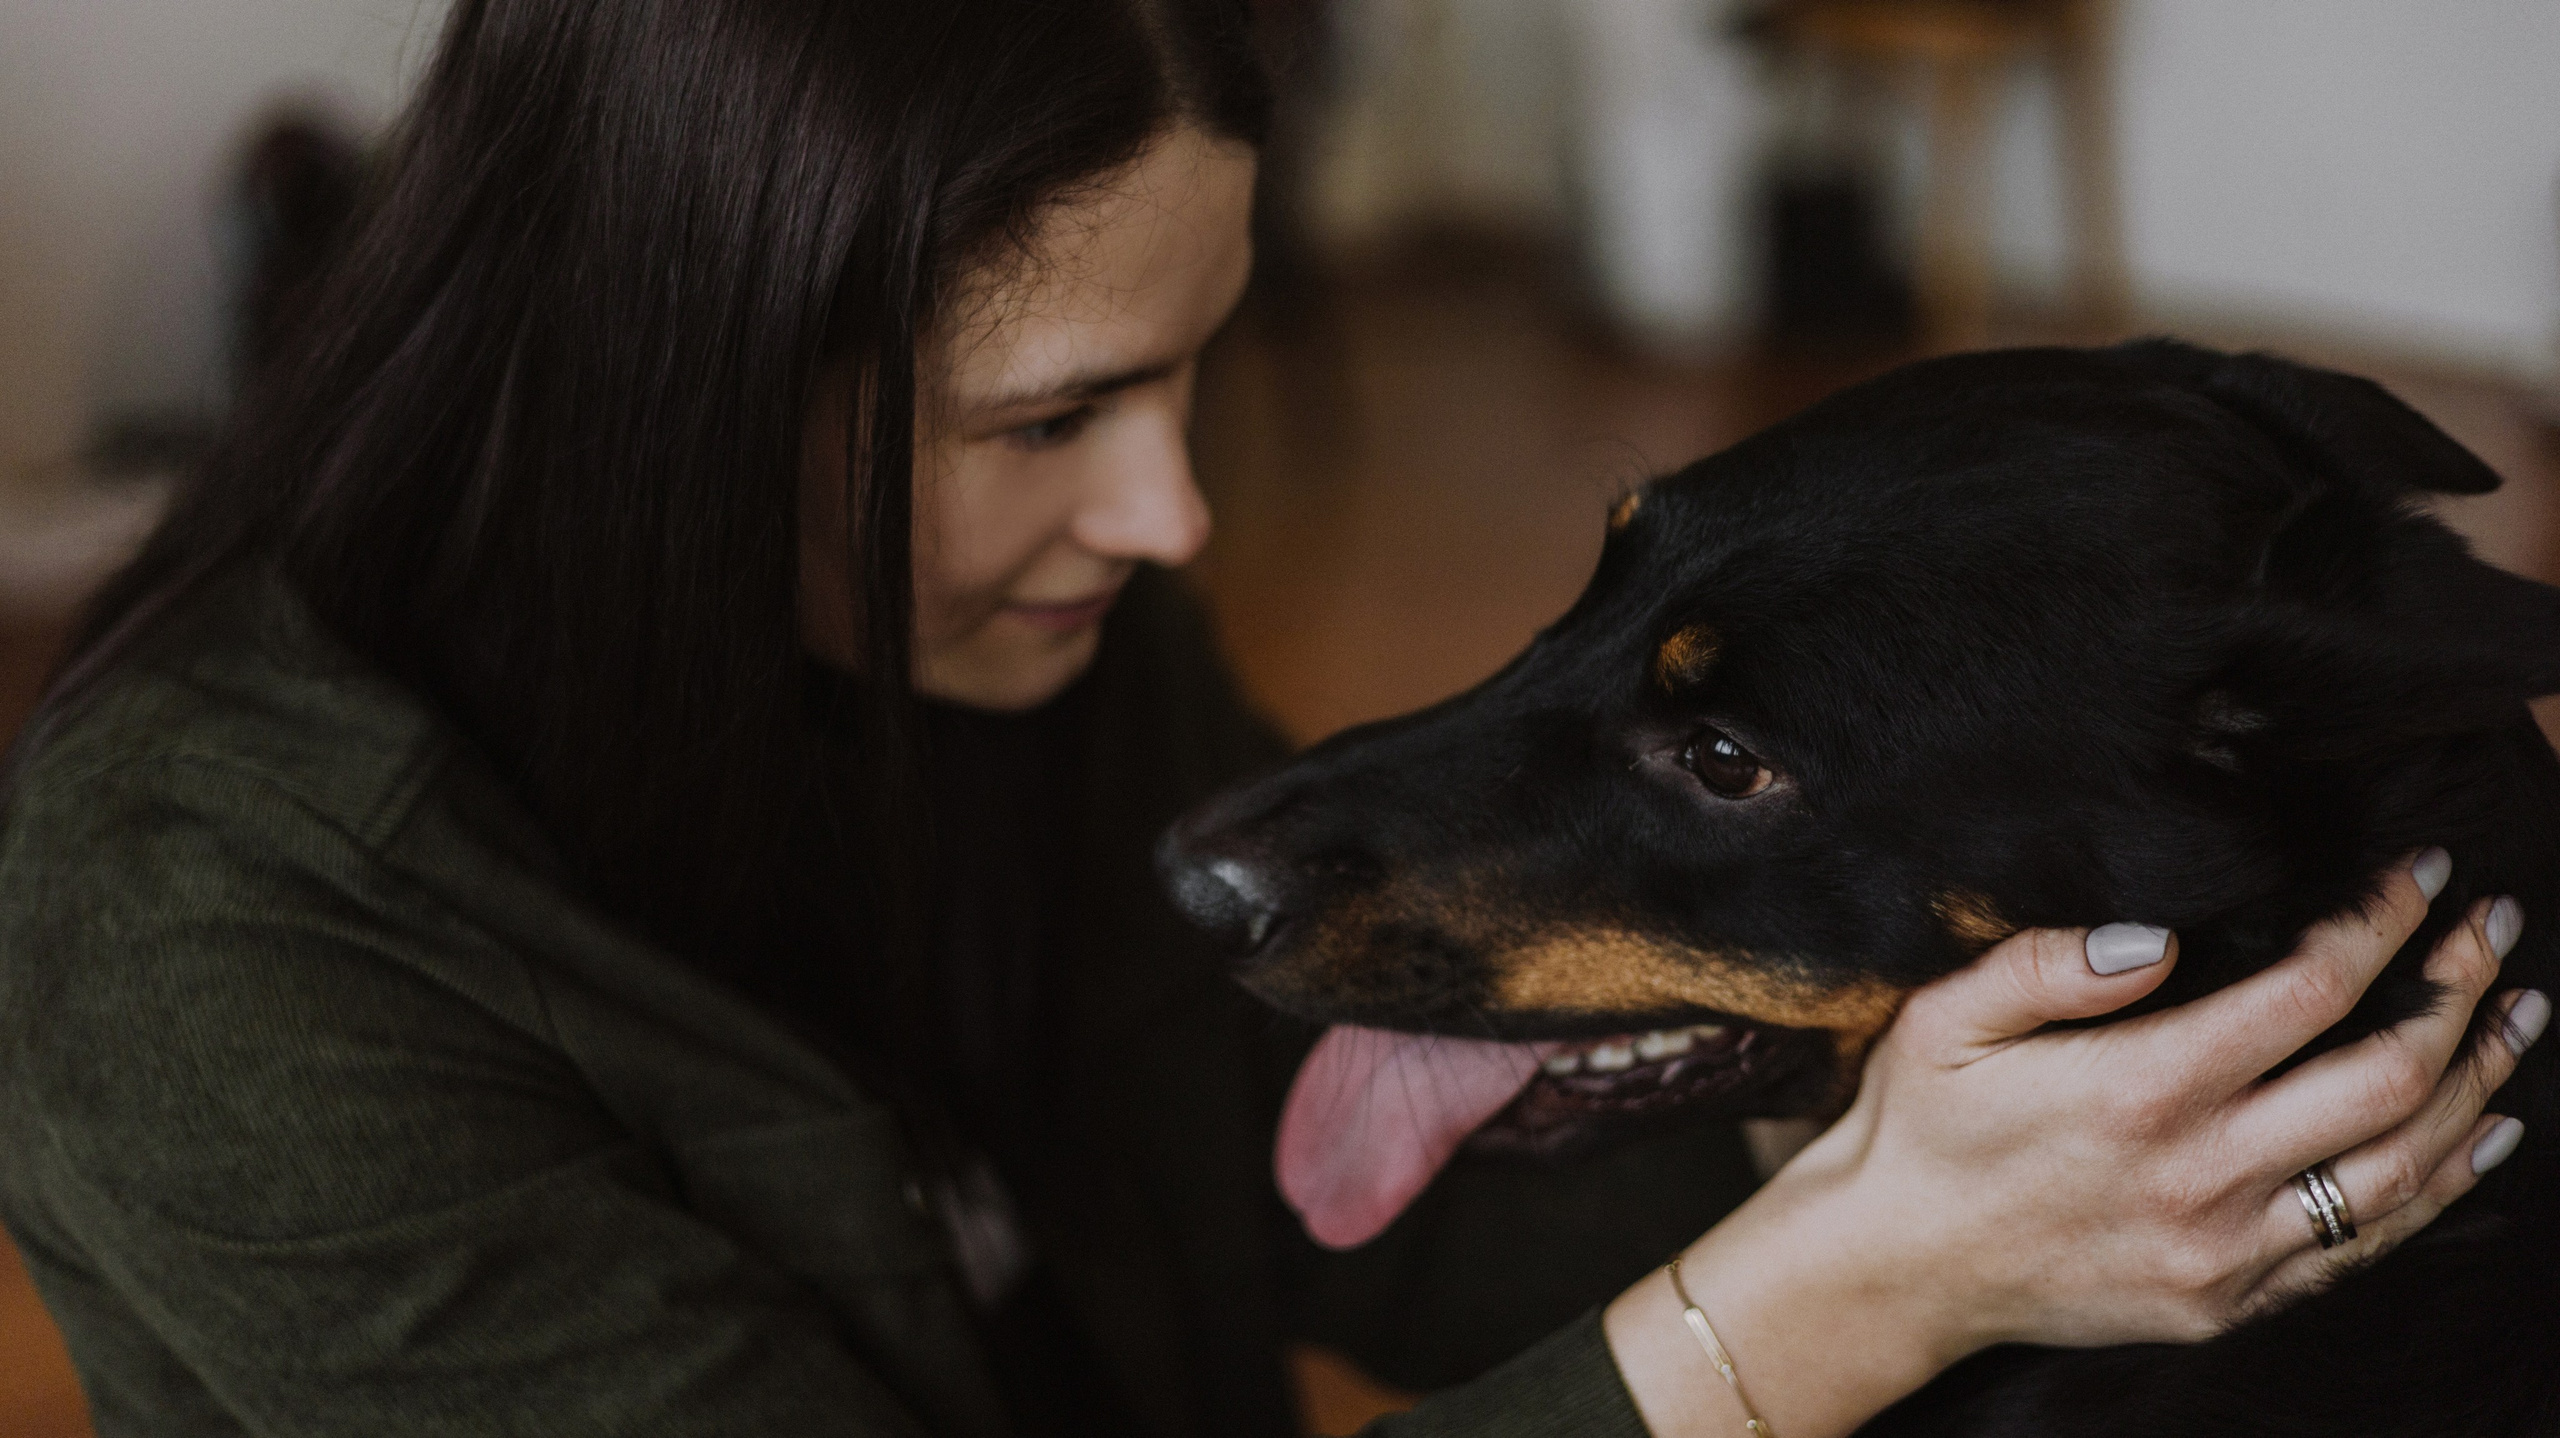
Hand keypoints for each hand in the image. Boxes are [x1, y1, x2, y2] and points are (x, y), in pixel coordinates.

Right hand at [1604, 850, 2541, 1437]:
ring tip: (2520, 1014)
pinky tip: (2483, 1135)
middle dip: (2457, 987)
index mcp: (2139, 1088)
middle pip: (2384, 1074)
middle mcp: (2201, 1173)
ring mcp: (2225, 1249)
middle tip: (2496, 926)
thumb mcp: (1948, 1019)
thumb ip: (2048, 963)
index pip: (2309, 992)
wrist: (1894, 1268)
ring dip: (2478, 1082)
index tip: (2423, 873)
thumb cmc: (1917, 1128)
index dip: (2382, 925)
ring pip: (2402, 1166)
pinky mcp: (2228, 1301)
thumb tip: (2154, 935)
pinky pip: (2367, 1247)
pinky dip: (2444, 1187)